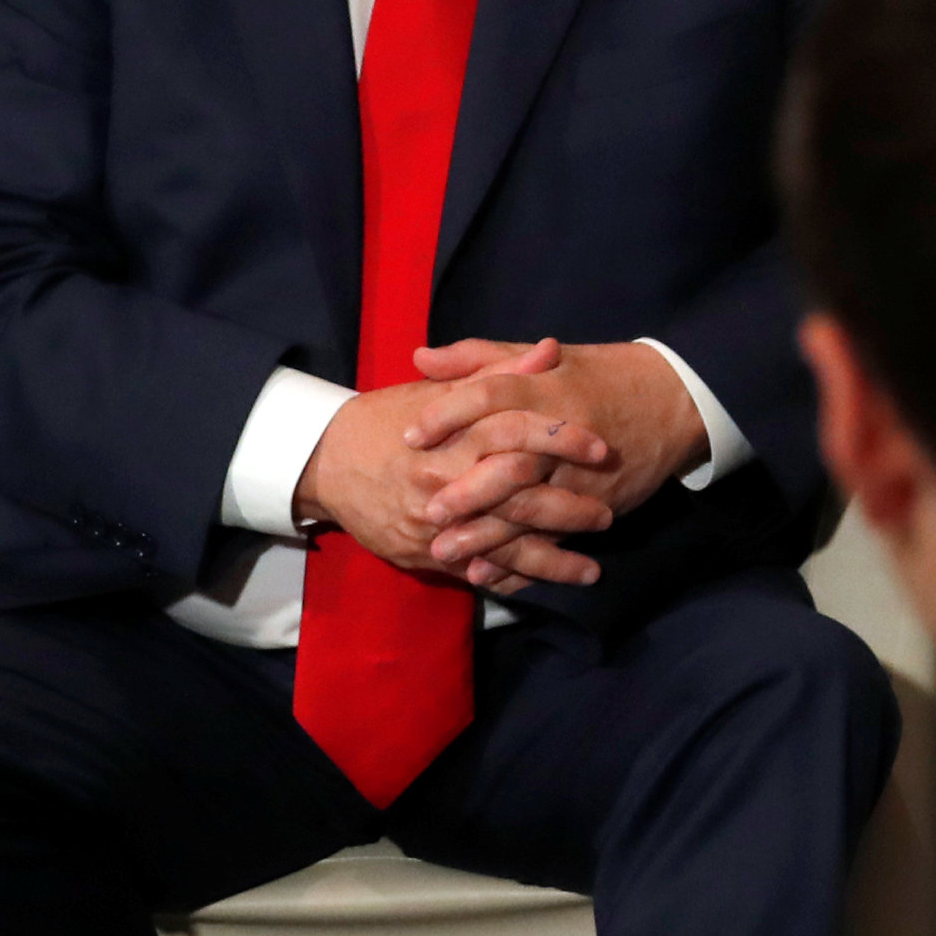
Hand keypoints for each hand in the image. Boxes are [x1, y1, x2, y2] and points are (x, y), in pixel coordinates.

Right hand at [292, 367, 615, 591]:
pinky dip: (511, 580)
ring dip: (551, 562)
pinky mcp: (425, 555)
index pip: (520, 435)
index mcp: (457, 437)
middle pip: (519, 501)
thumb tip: (551, 349)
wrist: (326, 461)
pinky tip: (544, 585)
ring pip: (503, 549)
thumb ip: (500, 373)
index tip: (602, 448)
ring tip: (592, 571)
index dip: (564, 440)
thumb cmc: (390, 417)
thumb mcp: (442, 390)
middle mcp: (449, 485)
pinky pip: (476, 573)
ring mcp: (436, 527)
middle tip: (609, 515)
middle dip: (569, 511)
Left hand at [405, 338, 711, 591]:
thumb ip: (480, 357)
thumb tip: (420, 359)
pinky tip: (489, 572)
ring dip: (487, 535)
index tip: (410, 436)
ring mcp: (582, 473)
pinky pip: (557, 537)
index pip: (490, 397)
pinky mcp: (599, 502)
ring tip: (445, 552)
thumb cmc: (600, 374)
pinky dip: (522, 559)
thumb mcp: (545, 356)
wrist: (673, 400)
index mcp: (546, 387)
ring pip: (531, 509)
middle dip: (467, 492)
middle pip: (509, 464)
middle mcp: (562, 432)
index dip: (447, 414)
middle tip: (426, 511)